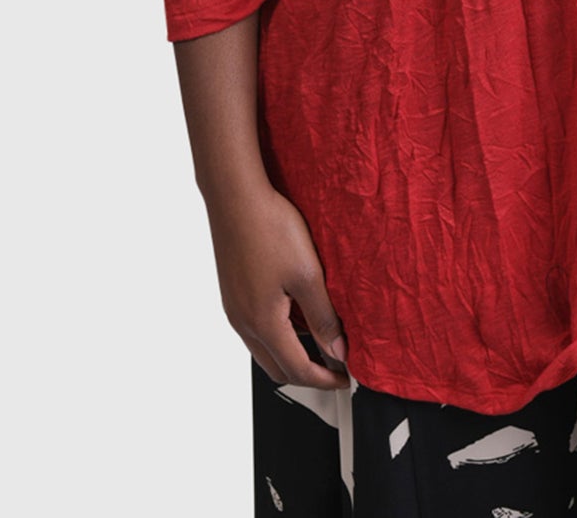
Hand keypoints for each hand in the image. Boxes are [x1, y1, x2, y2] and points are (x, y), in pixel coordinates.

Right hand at [204, 176, 350, 387]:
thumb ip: (323, 316)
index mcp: (263, 323)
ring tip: (318, 338)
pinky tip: (294, 313)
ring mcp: (234, 309)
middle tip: (333, 366)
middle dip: (306, 375)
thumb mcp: (308, 274)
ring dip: (290, 354)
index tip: (345, 377)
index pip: (297, 369)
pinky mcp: (232, 293)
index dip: (324, 378)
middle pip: (276, 368)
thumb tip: (337, 350)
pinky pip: (255, 329)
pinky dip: (277, 334)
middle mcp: (243, 322)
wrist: (235, 197)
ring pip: (263, 350)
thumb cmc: (270, 229)